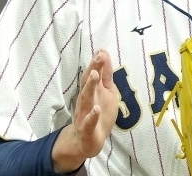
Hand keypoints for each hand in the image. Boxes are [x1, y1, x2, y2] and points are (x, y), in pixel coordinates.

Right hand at [51, 49, 119, 171]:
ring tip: (94, 74)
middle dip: (93, 68)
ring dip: (90, 86)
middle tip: (99, 56)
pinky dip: (92, 116)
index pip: (94, 73)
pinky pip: (89, 122)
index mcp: (92, 90)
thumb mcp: (107, 92)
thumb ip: (106, 75)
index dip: (98, 62)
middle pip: (88, 82)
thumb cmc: (98, 113)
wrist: (87, 141)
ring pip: (86, 98)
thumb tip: (105, 55)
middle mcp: (86, 99)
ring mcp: (85, 113)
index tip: (102, 50)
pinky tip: (96, 109)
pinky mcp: (87, 128)